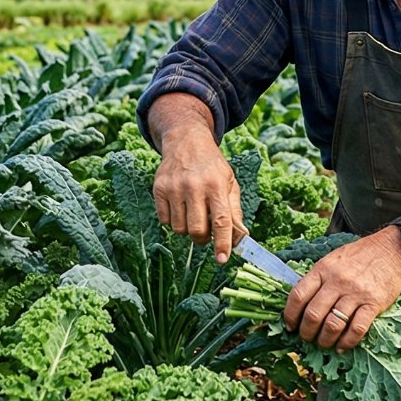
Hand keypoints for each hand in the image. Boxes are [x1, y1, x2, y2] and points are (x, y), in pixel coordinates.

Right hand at [150, 125, 245, 262]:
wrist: (186, 141)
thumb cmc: (212, 166)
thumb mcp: (230, 183)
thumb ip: (234, 211)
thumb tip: (241, 237)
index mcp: (216, 185)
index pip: (221, 221)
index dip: (222, 243)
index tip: (222, 259)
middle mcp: (194, 186)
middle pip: (197, 230)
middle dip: (203, 238)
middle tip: (206, 232)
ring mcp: (174, 187)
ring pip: (179, 228)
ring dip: (187, 229)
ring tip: (193, 214)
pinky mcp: (159, 188)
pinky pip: (164, 221)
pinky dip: (173, 221)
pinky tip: (180, 207)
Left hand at [282, 228, 400, 350]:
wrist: (391, 251)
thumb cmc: (359, 256)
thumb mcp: (332, 260)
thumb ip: (317, 279)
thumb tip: (301, 304)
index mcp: (323, 270)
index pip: (298, 296)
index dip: (290, 315)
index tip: (290, 326)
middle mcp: (337, 281)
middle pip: (313, 314)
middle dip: (306, 332)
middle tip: (307, 338)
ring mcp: (356, 293)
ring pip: (333, 324)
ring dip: (325, 340)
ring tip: (324, 344)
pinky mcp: (374, 303)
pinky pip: (357, 329)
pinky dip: (347, 342)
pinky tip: (342, 347)